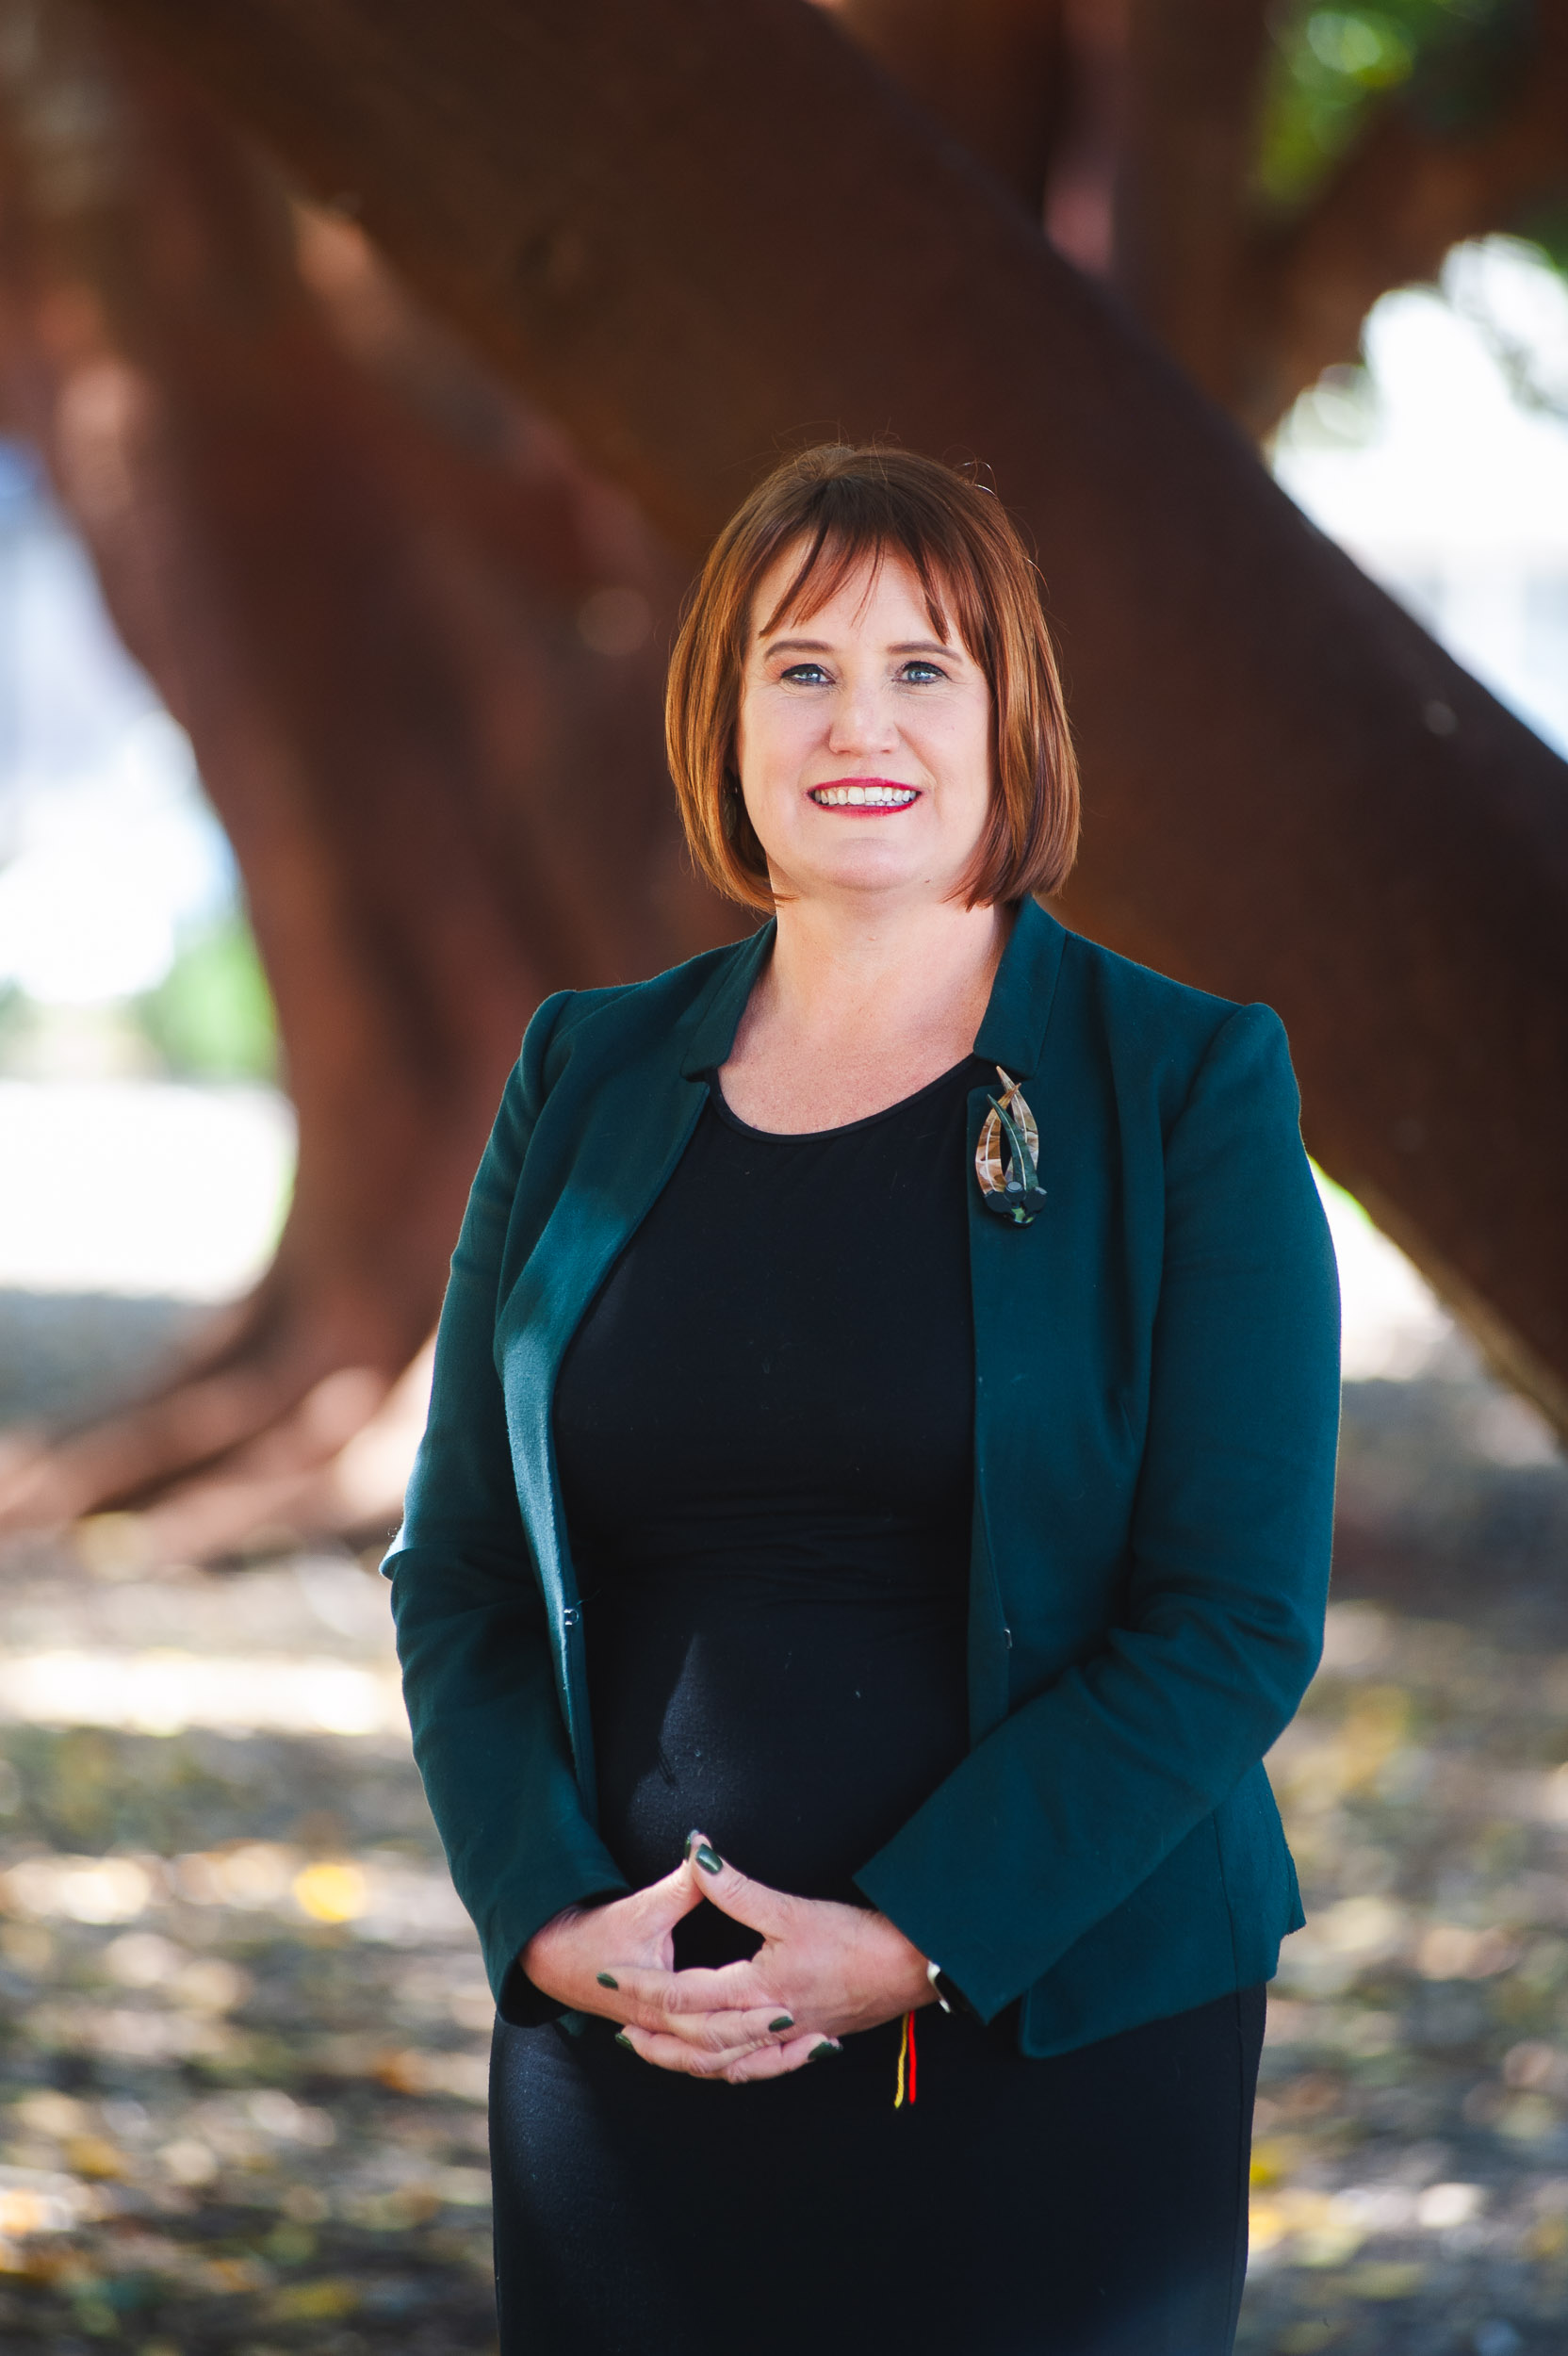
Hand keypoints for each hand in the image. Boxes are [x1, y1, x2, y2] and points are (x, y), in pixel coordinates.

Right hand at [519, 1857, 822, 2079]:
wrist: (551, 1958)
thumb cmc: (595, 1932)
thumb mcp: (645, 1906)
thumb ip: (686, 1883)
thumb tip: (705, 1848)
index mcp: (658, 1995)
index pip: (708, 2013)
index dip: (748, 2012)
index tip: (787, 2006)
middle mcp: (662, 2025)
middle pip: (720, 2049)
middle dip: (763, 2044)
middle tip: (808, 2031)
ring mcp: (662, 2036)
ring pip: (717, 2065)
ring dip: (761, 2061)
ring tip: (810, 2049)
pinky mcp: (664, 2037)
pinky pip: (707, 2064)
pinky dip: (742, 2064)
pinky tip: (774, 2054)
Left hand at [608, 1833, 934, 2083]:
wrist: (912, 1968)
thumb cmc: (857, 1939)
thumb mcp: (791, 1909)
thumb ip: (737, 1888)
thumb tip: (698, 1853)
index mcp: (758, 1990)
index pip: (684, 1994)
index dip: (643, 1984)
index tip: (610, 1976)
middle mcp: (767, 2024)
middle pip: (697, 2041)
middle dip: (654, 2036)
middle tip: (617, 2026)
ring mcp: (788, 2040)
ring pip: (724, 2063)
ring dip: (684, 2059)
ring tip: (653, 2050)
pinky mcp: (808, 2042)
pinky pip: (759, 2069)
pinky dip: (731, 2070)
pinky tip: (721, 2065)